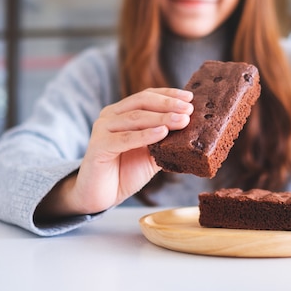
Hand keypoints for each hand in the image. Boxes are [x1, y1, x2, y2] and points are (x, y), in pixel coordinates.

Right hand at [35, 88, 193, 218]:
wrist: (100, 196)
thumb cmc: (125, 172)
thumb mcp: (152, 153)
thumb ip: (166, 139)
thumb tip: (193, 129)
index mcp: (121, 112)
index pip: (147, 96)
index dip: (168, 94)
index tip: (189, 97)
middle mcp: (110, 115)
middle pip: (142, 102)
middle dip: (168, 104)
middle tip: (189, 109)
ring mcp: (102, 129)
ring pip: (135, 118)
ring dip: (161, 118)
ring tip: (182, 120)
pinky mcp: (98, 146)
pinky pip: (126, 138)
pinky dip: (146, 135)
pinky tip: (163, 133)